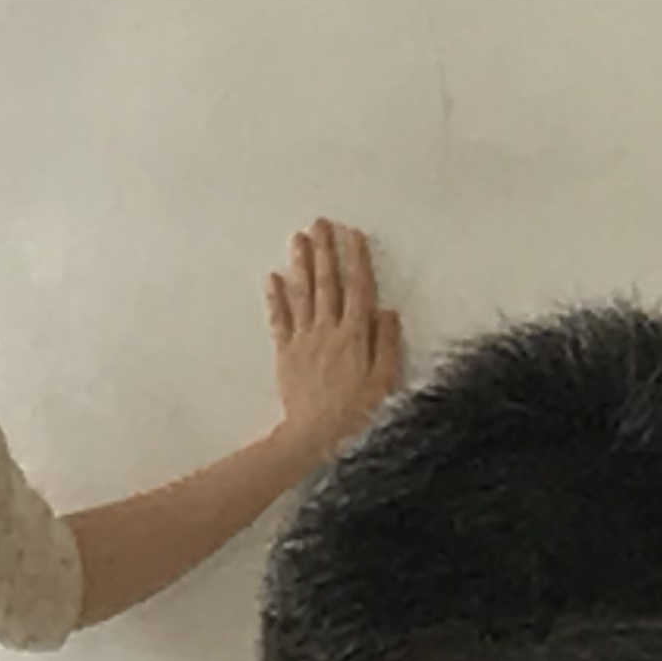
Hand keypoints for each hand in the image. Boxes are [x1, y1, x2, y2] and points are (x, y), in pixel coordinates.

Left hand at [265, 220, 401, 462]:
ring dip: (301, 264)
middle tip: (320, 223)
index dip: (356, 259)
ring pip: (303, 294)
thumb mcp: (385, 381)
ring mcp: (304, 340)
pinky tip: (274, 277)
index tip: (353, 235)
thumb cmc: (358, 413)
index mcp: (355, 336)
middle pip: (327, 283)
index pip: (358, 288)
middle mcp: (328, 331)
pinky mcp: (286, 353)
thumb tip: (387, 310)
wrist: (316, 437)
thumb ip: (386, 343)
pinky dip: (277, 297)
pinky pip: (280, 320)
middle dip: (324, 251)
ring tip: (298, 238)